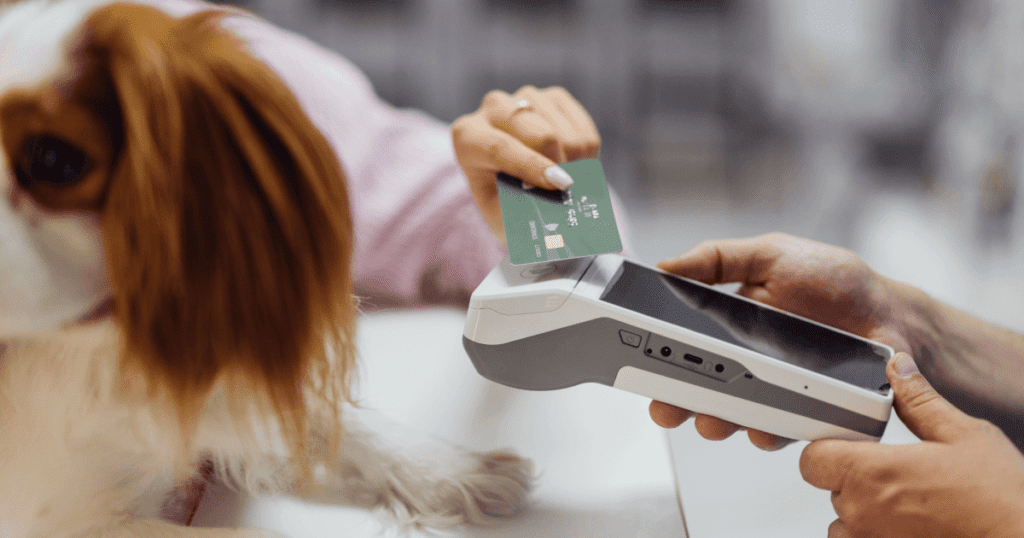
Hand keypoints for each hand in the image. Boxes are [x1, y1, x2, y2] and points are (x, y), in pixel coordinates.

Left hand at [451, 86, 599, 240]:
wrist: (514, 186)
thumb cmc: (504, 205)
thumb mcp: (502, 219)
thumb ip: (520, 213)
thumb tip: (552, 209)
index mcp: (468, 136)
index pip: (500, 148)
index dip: (532, 166)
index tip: (559, 185)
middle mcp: (492, 108)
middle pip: (539, 134)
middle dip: (560, 165)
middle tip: (568, 192)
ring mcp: (524, 97)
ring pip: (563, 131)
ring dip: (573, 162)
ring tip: (566, 183)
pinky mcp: (553, 97)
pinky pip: (581, 127)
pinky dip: (585, 153)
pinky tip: (573, 166)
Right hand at [648, 232, 911, 448]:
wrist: (893, 317)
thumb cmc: (837, 283)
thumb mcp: (771, 254)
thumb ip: (718, 257)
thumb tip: (667, 266)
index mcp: (731, 322)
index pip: (683, 342)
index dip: (658, 355)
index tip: (641, 363)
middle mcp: (746, 359)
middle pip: (698, 386)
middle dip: (676, 400)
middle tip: (667, 406)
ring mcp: (772, 387)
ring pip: (730, 414)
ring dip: (715, 420)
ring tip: (713, 418)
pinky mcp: (801, 411)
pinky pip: (775, 431)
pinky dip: (766, 433)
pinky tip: (764, 427)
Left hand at [801, 352, 1023, 537]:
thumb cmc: (1000, 501)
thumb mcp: (963, 435)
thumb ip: (920, 402)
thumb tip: (899, 370)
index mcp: (874, 473)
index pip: (812, 459)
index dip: (826, 446)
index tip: (848, 440)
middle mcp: (864, 512)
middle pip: (830, 487)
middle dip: (853, 475)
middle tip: (893, 469)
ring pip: (842, 521)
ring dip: (861, 509)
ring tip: (902, 500)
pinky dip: (872, 534)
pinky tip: (905, 523)